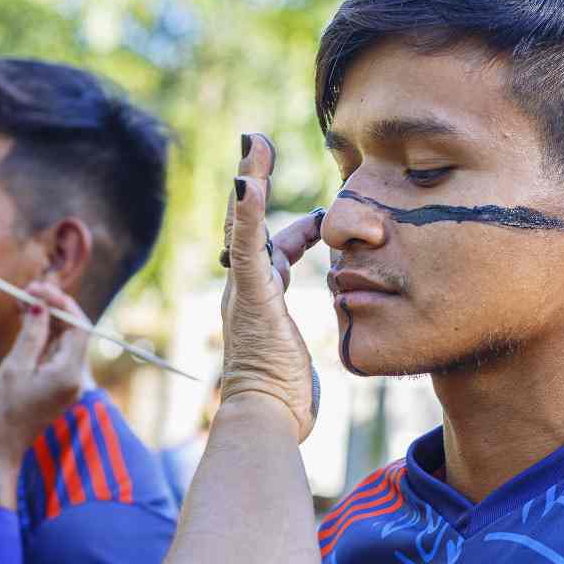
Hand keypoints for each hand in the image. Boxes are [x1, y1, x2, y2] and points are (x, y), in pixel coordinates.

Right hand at [0, 281, 90, 507]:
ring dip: (46, 319)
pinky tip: (25, 321)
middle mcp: (75, 377)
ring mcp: (68, 381)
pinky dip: (43, 335)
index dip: (62, 304)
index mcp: (69, 373)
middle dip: (53, 308)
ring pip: (63, 339)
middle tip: (26, 291)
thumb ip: (33, 334)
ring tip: (21, 302)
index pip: (79, 327)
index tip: (39, 289)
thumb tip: (41, 306)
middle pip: (73, 331)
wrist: (2, 445)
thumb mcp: (16, 367)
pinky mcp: (57, 383)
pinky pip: (55, 352)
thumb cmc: (4, 409)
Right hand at [219, 133, 322, 441]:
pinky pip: (248, 245)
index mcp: (259, 303)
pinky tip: (249, 180)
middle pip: (249, 227)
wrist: (263, 419)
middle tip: (258, 145)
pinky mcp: (252, 296)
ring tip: (254, 143)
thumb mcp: (297, 364)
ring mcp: (244, 292)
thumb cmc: (282, 403)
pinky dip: (247, 212)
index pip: (272, 252)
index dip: (292, 228)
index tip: (318, 214)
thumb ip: (301, 355)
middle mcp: (245, 291)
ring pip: (245, 226)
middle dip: (254, 185)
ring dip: (250, 181)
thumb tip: (315, 372)